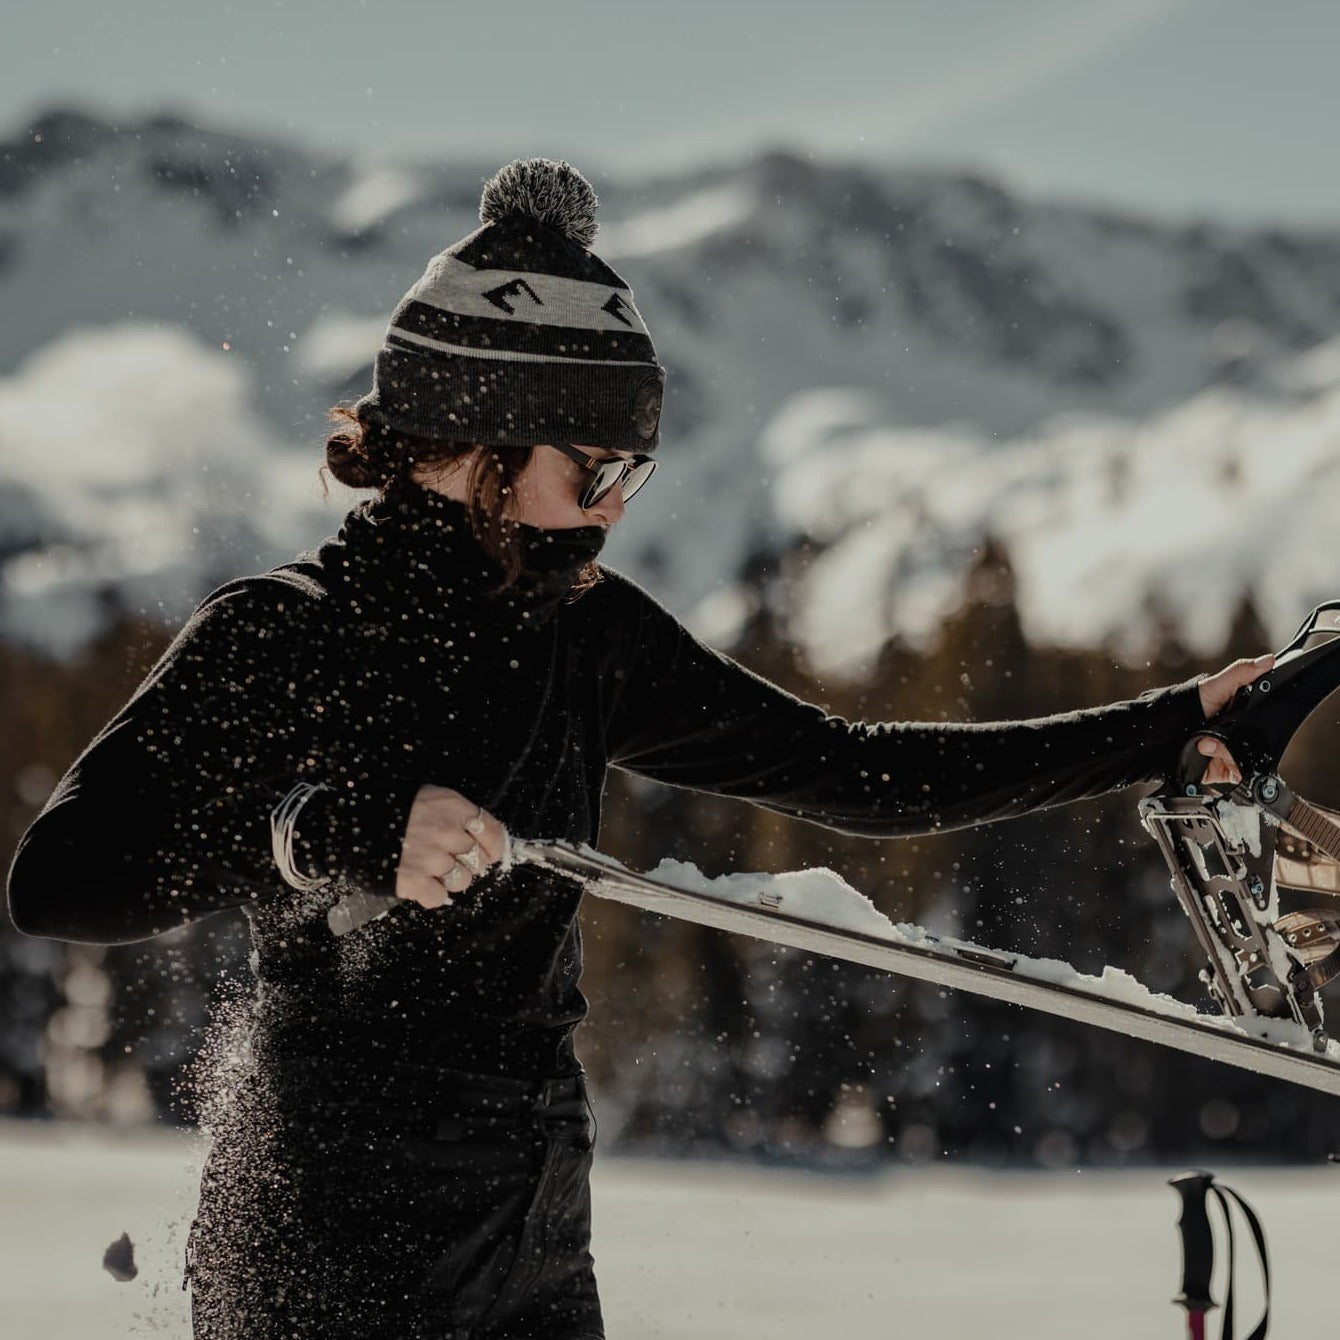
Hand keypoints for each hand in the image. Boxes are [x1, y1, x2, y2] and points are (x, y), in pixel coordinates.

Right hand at [395, 785, 506, 908]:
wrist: (344, 822)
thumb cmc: (384, 808)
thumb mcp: (422, 796)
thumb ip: (450, 813)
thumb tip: (477, 835)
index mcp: (450, 806)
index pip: (491, 831)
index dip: (494, 846)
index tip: (491, 853)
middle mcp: (445, 831)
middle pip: (478, 859)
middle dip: (467, 863)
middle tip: (449, 861)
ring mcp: (430, 857)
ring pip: (462, 881)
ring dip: (450, 880)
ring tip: (431, 871)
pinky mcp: (413, 881)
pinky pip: (437, 897)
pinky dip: (429, 894)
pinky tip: (418, 882)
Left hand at [1194, 652, 1274, 786]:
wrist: (1157, 737)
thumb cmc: (1184, 706)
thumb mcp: (1213, 686)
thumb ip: (1240, 674)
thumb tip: (1268, 660)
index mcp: (1238, 713)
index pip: (1264, 717)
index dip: (1262, 720)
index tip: (1238, 717)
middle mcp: (1236, 733)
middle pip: (1257, 742)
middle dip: (1236, 741)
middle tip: (1212, 735)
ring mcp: (1229, 752)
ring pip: (1247, 758)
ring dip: (1226, 752)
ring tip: (1205, 745)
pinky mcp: (1222, 769)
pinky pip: (1237, 773)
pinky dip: (1228, 767)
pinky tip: (1211, 758)